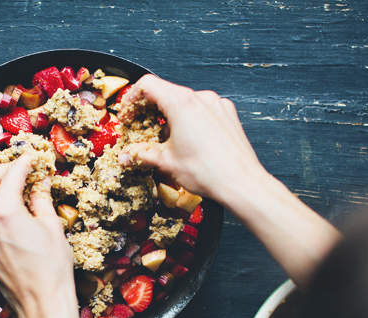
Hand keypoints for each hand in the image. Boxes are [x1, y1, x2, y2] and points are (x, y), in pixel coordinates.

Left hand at [0, 154, 76, 317]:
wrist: (42, 303)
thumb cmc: (52, 270)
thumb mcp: (52, 227)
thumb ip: (42, 199)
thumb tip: (40, 182)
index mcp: (4, 212)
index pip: (10, 176)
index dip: (23, 164)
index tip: (32, 160)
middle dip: (1, 172)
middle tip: (19, 171)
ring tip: (12, 188)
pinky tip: (5, 210)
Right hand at [118, 74, 340, 286]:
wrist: (241, 183)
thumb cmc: (207, 172)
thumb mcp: (166, 162)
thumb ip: (141, 154)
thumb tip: (126, 155)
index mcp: (181, 103)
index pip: (148, 85)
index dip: (132, 98)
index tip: (128, 113)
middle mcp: (201, 98)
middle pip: (167, 93)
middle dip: (151, 111)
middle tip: (142, 129)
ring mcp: (217, 105)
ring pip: (186, 103)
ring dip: (171, 118)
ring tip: (167, 142)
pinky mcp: (228, 115)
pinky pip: (203, 111)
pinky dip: (190, 121)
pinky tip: (189, 142)